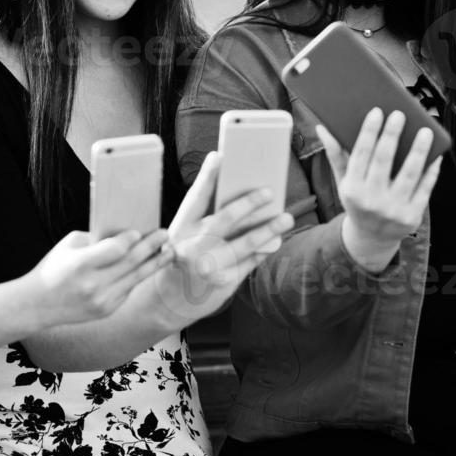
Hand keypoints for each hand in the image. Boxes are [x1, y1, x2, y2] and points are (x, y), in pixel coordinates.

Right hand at [31, 227, 171, 326]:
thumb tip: (125, 233)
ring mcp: (103, 300)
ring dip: (155, 263)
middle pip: (132, 263)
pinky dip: (138, 276)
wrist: (37, 305)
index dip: (131, 239)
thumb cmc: (53, 268)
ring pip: (136, 278)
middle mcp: (94, 285)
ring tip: (168, 251)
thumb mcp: (69, 246)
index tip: (140, 231)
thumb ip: (96, 239)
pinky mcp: (107, 310)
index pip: (116, 250)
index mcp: (81, 265)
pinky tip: (149, 265)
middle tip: (164, 234)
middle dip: (152, 247)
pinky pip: (128, 289)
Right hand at [149, 152, 291, 326]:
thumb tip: (243, 195)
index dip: (208, 176)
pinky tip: (275, 240)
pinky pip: (249, 262)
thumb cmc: (184, 255)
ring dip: (268, 229)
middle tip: (269, 191)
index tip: (220, 155)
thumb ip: (208, 215)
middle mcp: (191, 246)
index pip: (196, 197)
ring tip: (285, 218)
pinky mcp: (222, 283)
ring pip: (244, 243)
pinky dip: (264, 250)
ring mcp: (207, 266)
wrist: (169, 300)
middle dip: (248, 204)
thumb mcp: (186, 233)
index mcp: (181, 227)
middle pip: (224, 219)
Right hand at [318, 109, 441, 271]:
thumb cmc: (359, 201)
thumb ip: (336, 155)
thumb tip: (323, 128)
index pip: (361, 155)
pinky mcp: (412, 216)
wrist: (372, 238)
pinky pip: (425, 189)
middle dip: (392, 135)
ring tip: (425, 130)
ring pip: (408, 174)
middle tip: (400, 114)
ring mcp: (393, 210)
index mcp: (352, 189)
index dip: (369, 132)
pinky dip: (431, 171)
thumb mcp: (344, 182)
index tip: (377, 111)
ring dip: (418, 150)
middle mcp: (371, 200)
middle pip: (384, 161)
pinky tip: (436, 155)